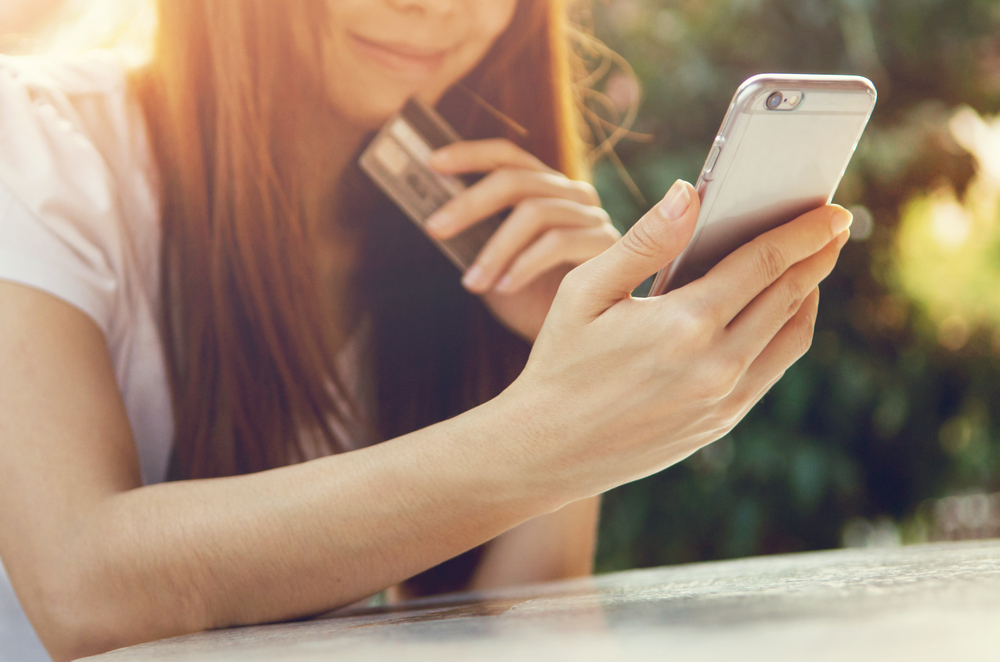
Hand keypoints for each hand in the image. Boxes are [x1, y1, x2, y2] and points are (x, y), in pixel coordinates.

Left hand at [426, 140, 620, 340]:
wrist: (574, 343)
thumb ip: (474, 237)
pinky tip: (505, 289)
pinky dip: (525, 265)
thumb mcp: (494, 264)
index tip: (433, 163)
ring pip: (535, 213)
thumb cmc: (531, 302)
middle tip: (435, 228)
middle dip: (470, 203)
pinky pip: (559, 243)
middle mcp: (572, 195)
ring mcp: (592, 217)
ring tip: (472, 283)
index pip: (508, 156)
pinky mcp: (606, 245)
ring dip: (495, 249)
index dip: (471, 154)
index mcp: (544, 190)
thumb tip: (435, 217)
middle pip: (516, 180)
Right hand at [501, 180, 851, 500]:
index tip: (832, 209)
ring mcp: (723, 400)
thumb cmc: (559, 362)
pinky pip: (773, 369)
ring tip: (813, 265)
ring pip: (791, 336)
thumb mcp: (585, 291)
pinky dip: (788, 333)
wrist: (547, 450)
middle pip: (789, 295)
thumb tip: (690, 192)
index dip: (803, 231)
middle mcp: (716, 365)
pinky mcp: (720, 423)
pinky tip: (778, 314)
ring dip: (809, 294)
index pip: (764, 262)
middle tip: (837, 226)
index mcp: (684, 323)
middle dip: (818, 254)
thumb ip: (643, 240)